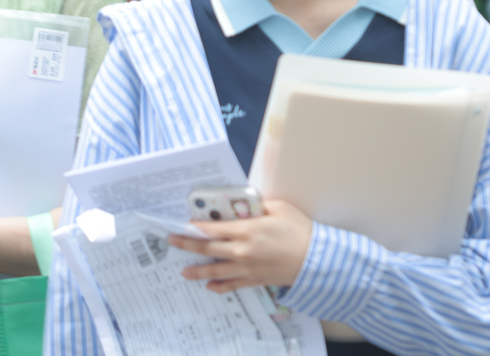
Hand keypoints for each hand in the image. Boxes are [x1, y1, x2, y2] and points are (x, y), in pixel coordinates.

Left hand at [167, 199, 311, 292]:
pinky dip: (218, 286)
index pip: (213, 228)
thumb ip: (257, 205)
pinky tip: (209, 285)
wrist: (316, 259)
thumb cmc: (299, 230)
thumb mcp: (279, 207)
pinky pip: (231, 285)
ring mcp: (246, 268)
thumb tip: (243, 203)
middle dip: (187, 245)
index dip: (196, 226)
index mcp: (246, 229)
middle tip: (173, 241)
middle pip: (208, 249)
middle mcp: (241, 250)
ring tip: (184, 272)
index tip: (185, 224)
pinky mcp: (255, 280)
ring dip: (197, 270)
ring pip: (215, 270)